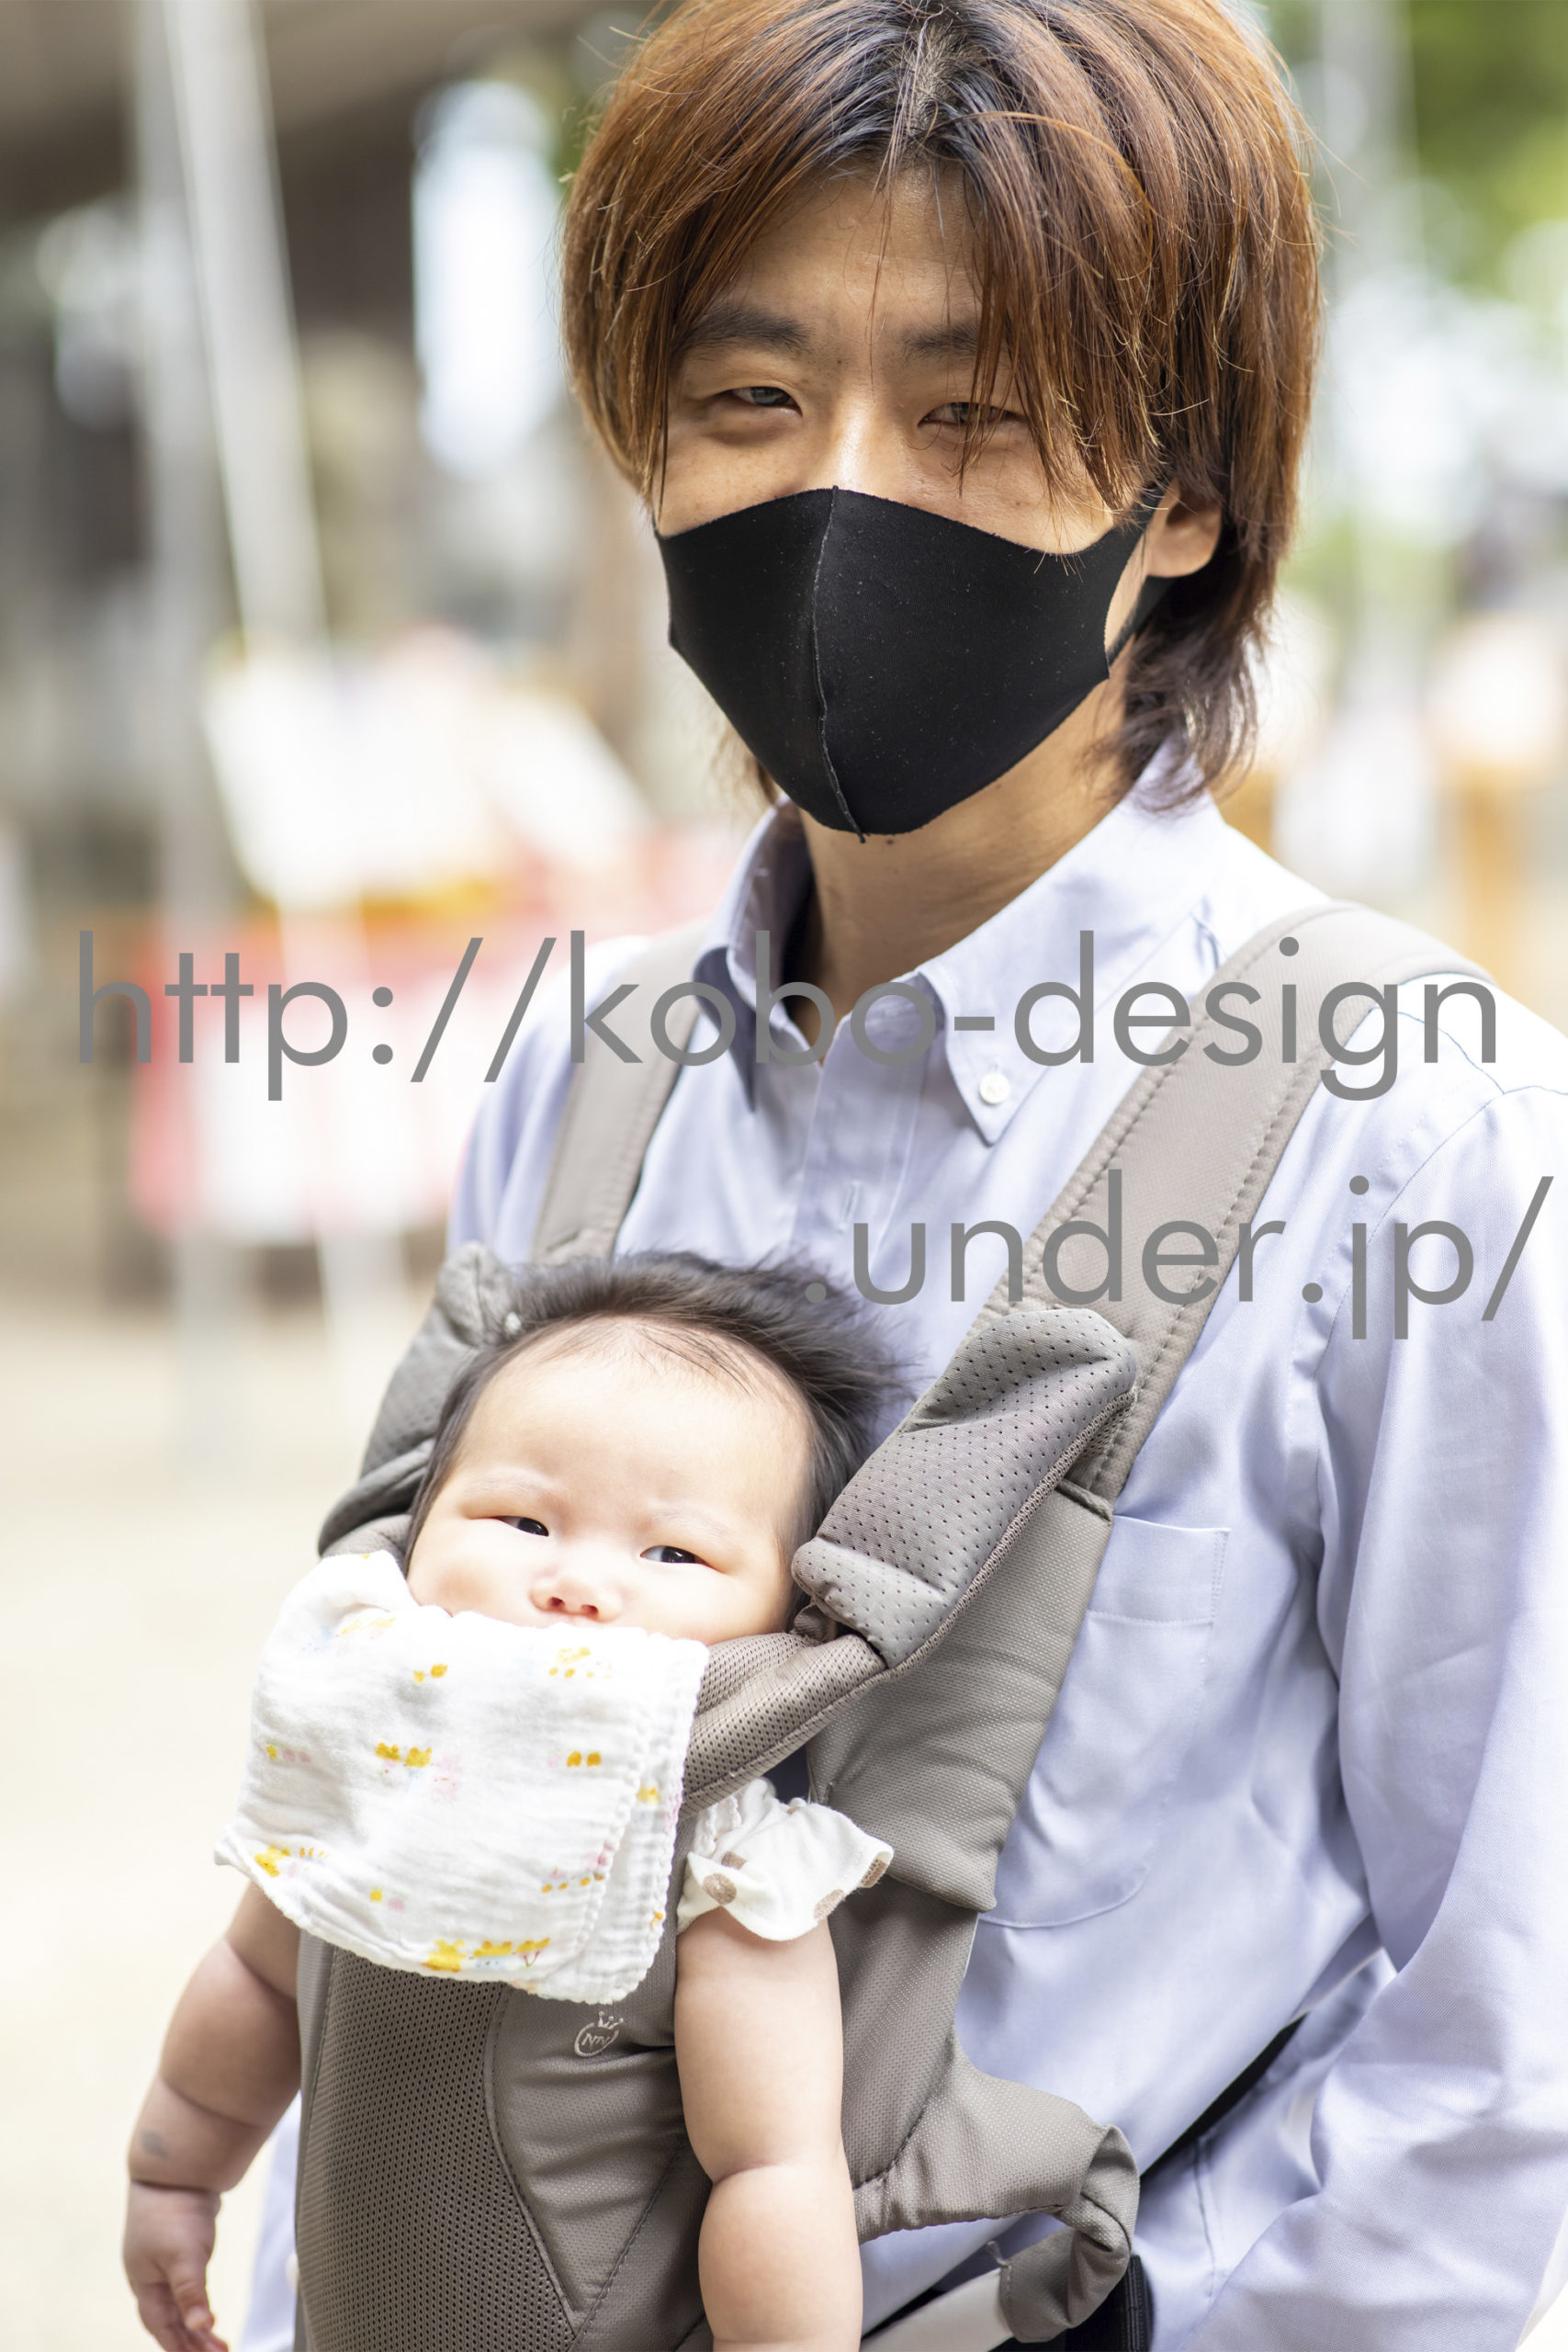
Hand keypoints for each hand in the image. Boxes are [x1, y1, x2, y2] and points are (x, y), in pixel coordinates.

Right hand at [123, 2181, 228, 2351]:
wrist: (176, 2165)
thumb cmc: (173, 2211)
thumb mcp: (183, 2255)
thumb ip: (190, 2292)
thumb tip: (199, 2328)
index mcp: (144, 2282)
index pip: (160, 2326)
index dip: (179, 2347)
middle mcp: (149, 2274)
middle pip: (168, 2319)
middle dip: (189, 2341)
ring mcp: (161, 2258)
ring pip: (176, 2302)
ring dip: (194, 2323)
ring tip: (216, 2340)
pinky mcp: (177, 2243)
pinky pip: (184, 2283)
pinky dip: (195, 2300)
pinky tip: (205, 2306)